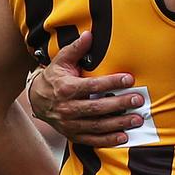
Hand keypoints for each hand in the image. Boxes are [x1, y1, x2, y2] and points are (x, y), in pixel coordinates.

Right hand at [28, 32, 144, 146]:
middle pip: (97, 107)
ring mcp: (70, 124)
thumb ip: (76, 49)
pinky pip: (92, 139)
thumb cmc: (53, 78)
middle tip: (138, 100)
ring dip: (118, 123)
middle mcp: (67, 108)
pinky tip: (123, 137)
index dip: (112, 82)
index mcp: (66, 88)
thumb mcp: (61, 61)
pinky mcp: (73, 134)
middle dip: (120, 104)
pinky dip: (108, 140)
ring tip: (136, 119)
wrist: (36, 100)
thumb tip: (89, 34)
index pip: (93, 85)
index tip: (129, 79)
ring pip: (97, 125)